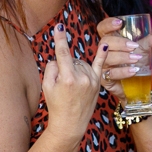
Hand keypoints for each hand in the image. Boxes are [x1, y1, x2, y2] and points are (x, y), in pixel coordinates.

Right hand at [42, 25, 106, 140]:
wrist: (70, 124)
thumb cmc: (56, 105)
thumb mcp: (46, 86)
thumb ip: (51, 67)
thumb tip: (59, 57)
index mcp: (67, 78)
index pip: (62, 53)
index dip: (60, 39)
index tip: (59, 26)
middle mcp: (82, 78)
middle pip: (71, 59)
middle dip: (64, 65)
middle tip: (61, 84)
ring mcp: (91, 80)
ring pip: (80, 63)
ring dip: (75, 67)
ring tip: (71, 86)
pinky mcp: (97, 83)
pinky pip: (100, 66)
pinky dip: (102, 55)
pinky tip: (105, 45)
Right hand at [94, 17, 151, 104]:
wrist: (133, 85)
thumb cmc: (134, 62)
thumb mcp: (144, 50)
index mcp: (111, 39)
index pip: (103, 28)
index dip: (108, 24)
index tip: (120, 23)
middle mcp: (104, 51)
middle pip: (105, 42)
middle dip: (120, 43)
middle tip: (134, 47)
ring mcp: (102, 64)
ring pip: (107, 58)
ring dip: (123, 57)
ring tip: (137, 59)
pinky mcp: (104, 78)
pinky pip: (111, 74)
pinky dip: (123, 72)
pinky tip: (134, 71)